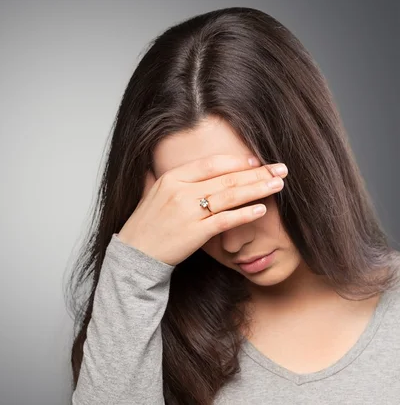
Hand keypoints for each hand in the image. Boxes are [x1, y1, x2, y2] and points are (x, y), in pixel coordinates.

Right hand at [117, 155, 287, 265]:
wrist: (134, 255)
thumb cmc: (144, 225)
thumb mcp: (152, 193)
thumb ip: (168, 179)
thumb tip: (173, 164)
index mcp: (171, 178)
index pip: (210, 164)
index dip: (236, 161)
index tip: (256, 161)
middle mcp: (180, 192)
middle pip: (225, 178)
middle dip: (256, 172)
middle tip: (280, 169)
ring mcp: (188, 213)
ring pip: (229, 196)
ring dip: (256, 189)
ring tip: (278, 185)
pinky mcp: (194, 233)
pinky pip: (224, 221)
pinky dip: (244, 214)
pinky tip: (261, 209)